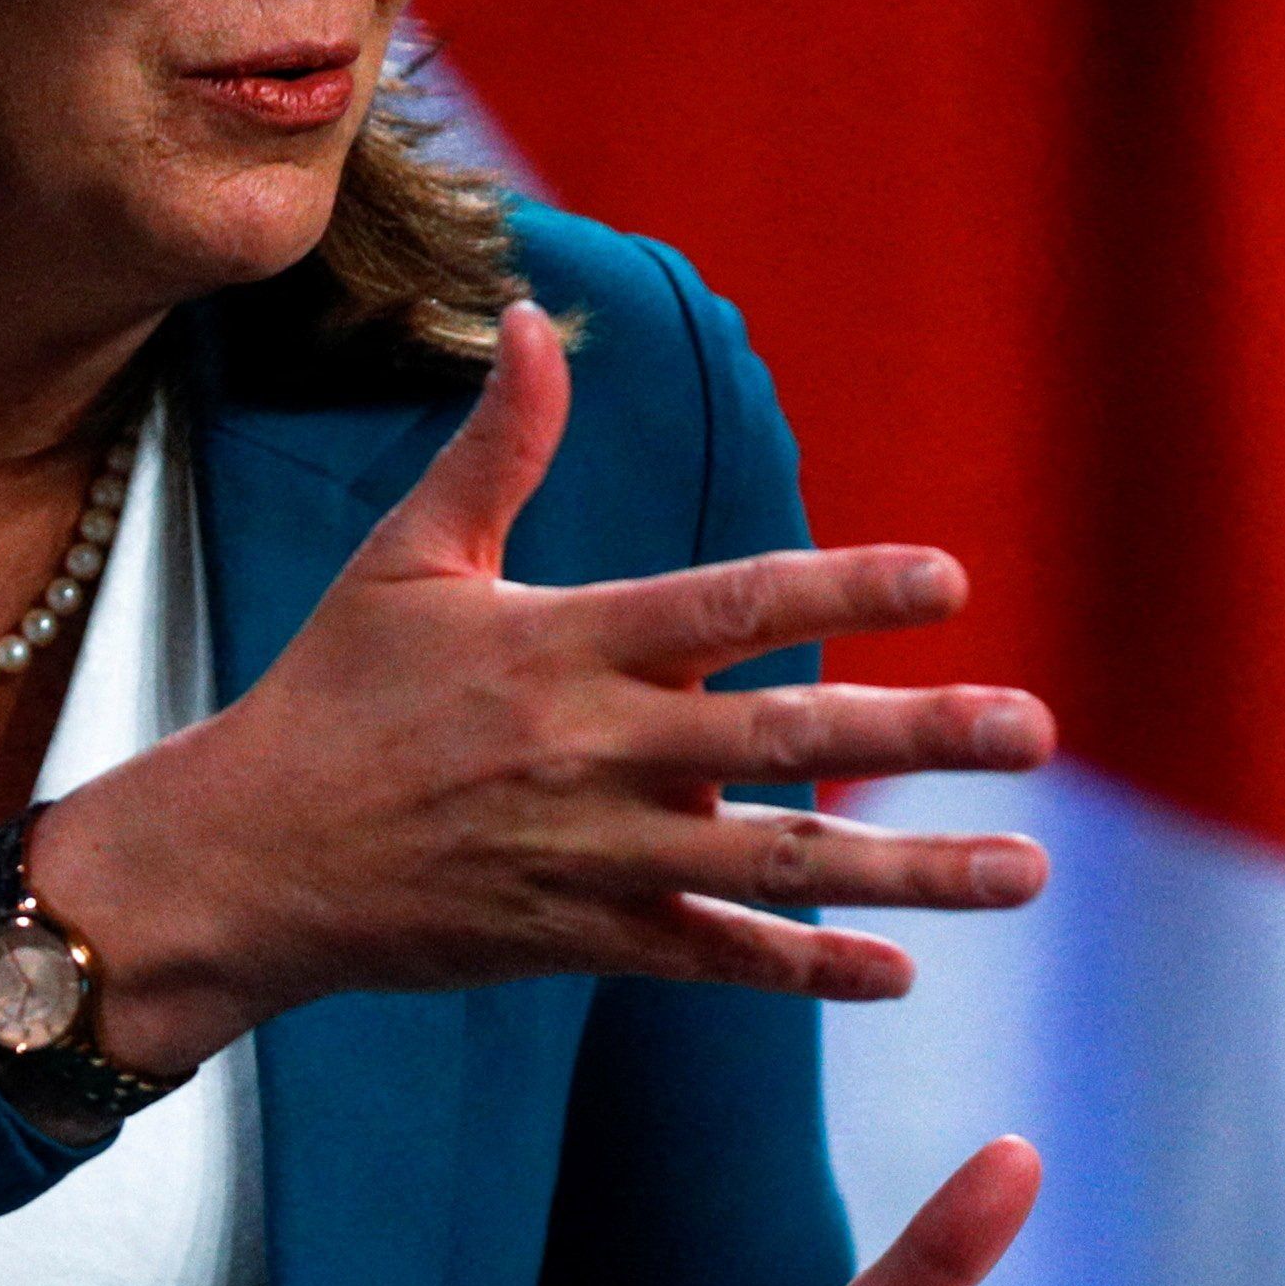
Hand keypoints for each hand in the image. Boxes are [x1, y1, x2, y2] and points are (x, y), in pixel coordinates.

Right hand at [27, 302, 1050, 1068]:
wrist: (246, 862)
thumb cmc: (331, 695)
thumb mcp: (408, 557)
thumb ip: (496, 445)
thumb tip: (532, 316)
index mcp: (565, 645)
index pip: (732, 603)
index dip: (846, 585)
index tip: (950, 575)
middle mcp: (596, 752)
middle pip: (785, 741)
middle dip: (920, 735)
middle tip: (1038, 728)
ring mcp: (596, 856)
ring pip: (779, 865)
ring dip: (911, 873)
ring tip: (1023, 867)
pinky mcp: (582, 942)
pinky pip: (716, 962)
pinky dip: (806, 968)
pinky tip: (900, 970)